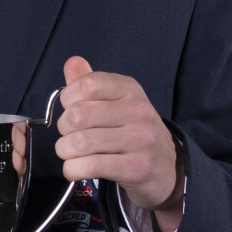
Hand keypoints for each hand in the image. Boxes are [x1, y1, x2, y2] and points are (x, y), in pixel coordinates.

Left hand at [55, 56, 183, 231]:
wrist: (167, 165)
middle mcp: (138, 111)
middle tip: (69, 134)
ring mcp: (140, 140)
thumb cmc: (132, 130)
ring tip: (70, 152)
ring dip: (64, 150)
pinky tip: (75, 168)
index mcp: (130, 89)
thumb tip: (72, 62)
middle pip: (79, 115)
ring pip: (81, 143)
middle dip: (63, 127)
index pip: (88, 85)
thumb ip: (90, 82)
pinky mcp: (137, 167)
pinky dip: (72, 169)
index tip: (69, 108)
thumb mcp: (116, 101)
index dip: (67, 98)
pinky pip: (91, 166)